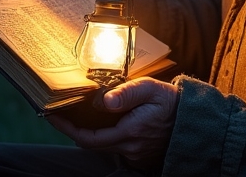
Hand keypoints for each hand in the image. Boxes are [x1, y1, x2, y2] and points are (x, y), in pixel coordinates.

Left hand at [46, 77, 178, 168]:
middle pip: (91, 143)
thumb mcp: (150, 89)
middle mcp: (130, 147)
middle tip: (59, 113)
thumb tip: (104, 100)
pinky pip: (115, 147)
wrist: (194, 121)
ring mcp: (135, 154)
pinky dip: (104, 135)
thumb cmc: (171, 102)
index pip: (89, 137)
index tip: (51, 117)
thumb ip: (127, 93)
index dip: (67, 129)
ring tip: (77, 113)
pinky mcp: (139, 155)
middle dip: (74, 129)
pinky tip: (101, 121)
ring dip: (89, 132)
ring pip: (103, 145)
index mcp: (130, 131)